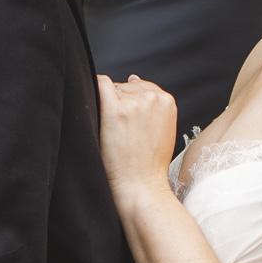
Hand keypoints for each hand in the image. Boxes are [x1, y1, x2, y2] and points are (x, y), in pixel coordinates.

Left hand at [95, 75, 180, 201]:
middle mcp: (153, 97)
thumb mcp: (162, 130)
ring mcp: (134, 102)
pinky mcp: (115, 110)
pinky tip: (94, 111)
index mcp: (167, 100)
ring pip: (112, 89)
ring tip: (113, 132)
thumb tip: (133, 77)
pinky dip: (94, 92)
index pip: (142, 87)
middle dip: (119, 102)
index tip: (127, 124)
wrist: (141, 186)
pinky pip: (100, 84)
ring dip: (107, 104)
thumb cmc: (149, 163)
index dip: (130, 103)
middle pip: (126, 86)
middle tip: (120, 131)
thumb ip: (152, 104)